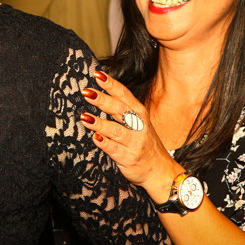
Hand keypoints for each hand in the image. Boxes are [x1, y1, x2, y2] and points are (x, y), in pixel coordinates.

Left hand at [80, 71, 182, 202]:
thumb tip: (99, 93)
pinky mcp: (129, 157)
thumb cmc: (144, 142)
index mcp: (139, 112)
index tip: (97, 75)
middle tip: (87, 92)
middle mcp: (138, 125)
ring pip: (116, 130)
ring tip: (84, 117)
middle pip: (119, 109)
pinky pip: (114, 149)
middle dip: (102, 100)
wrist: (160, 169)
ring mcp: (134, 142)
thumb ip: (122, 109)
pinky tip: (95, 138)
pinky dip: (105, 143)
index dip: (110, 84)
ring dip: (99, 123)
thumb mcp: (138, 121)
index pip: (124, 94)